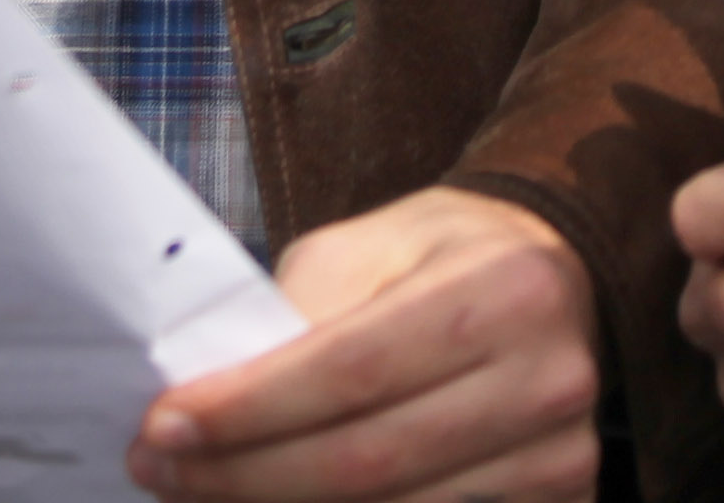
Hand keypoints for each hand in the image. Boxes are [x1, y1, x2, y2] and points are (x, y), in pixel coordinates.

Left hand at [132, 183, 600, 502]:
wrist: (546, 270)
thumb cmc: (437, 254)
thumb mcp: (362, 247)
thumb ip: (299, 319)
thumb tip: (207, 405)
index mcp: (502, 287)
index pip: (351, 369)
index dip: (249, 410)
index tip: (162, 426)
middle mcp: (546, 376)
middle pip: (366, 460)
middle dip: (244, 475)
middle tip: (162, 471)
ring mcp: (561, 452)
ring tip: (207, 492)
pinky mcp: (560, 500)